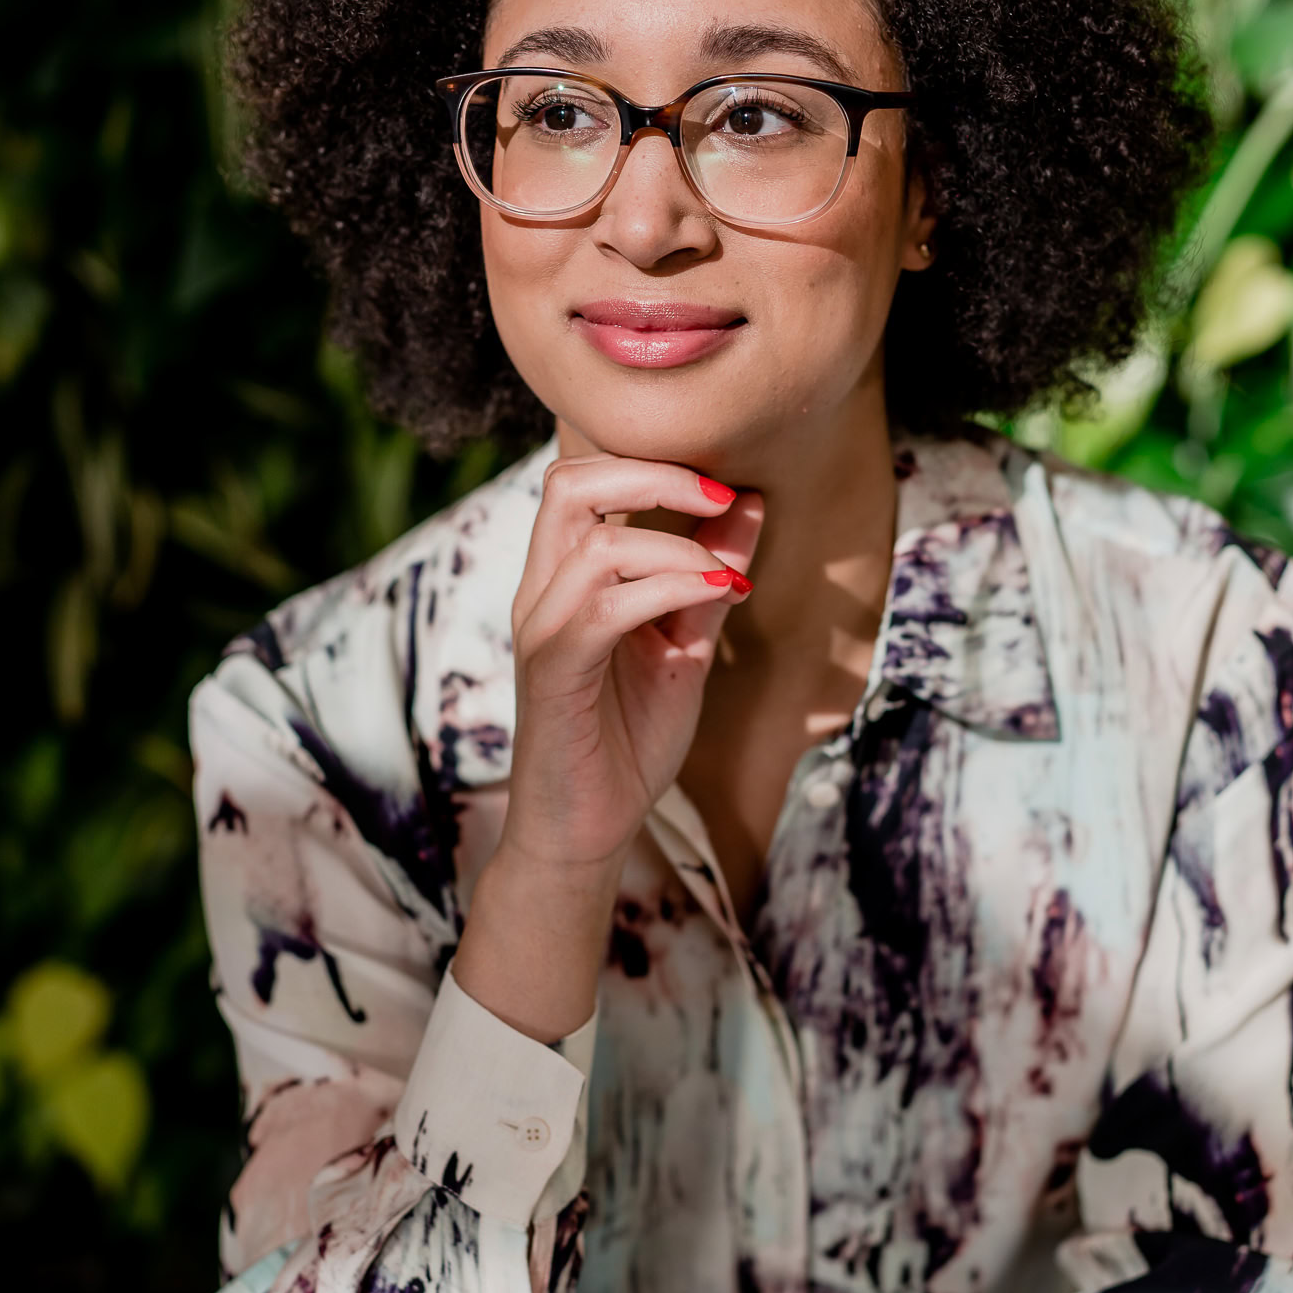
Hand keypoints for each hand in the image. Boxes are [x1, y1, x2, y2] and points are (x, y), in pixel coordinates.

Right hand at [454, 455, 762, 1039]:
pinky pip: (602, 607)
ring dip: (675, 546)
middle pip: (569, 484)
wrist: (587, 830)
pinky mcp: (553, 674)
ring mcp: (543, 631)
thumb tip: (749, 504)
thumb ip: (708, 576)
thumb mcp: (685, 645)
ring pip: (592, 542)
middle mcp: (542, 592)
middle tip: (721, 496)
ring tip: (726, 577)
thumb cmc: (627, 740)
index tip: (724, 487)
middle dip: (654, 474)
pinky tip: (716, 599)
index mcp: (566, 578)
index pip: (584, 478)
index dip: (652, 462)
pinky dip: (667, 589)